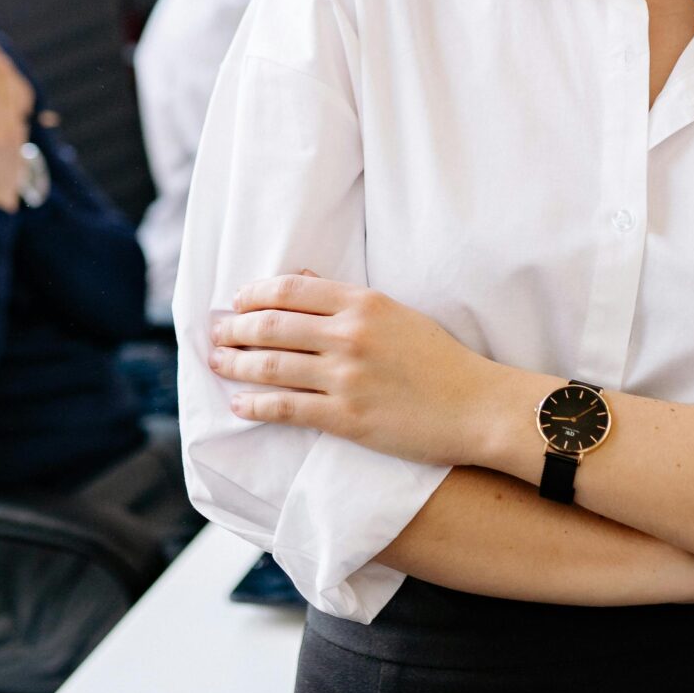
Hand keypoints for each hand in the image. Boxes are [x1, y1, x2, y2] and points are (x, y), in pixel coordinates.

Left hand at [207, 275, 518, 466]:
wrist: (477, 407)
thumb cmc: (441, 360)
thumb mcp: (397, 314)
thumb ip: (348, 298)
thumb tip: (303, 275)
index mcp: (364, 302)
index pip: (291, 290)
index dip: (255, 294)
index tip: (237, 302)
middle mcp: (350, 334)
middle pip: (271, 325)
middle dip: (234, 328)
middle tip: (216, 333)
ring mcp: (346, 377)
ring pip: (271, 365)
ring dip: (235, 364)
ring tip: (218, 363)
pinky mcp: (346, 417)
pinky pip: (286, 408)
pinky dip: (255, 405)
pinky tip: (239, 405)